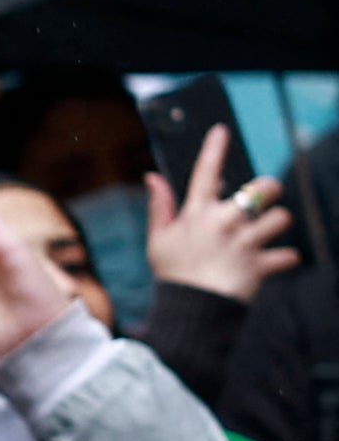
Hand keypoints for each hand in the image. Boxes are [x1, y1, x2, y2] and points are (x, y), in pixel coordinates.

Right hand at [146, 126, 297, 304]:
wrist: (191, 309)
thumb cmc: (173, 272)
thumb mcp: (158, 238)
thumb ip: (160, 206)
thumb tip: (152, 177)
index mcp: (197, 212)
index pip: (205, 171)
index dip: (214, 148)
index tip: (222, 131)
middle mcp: (225, 221)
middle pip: (263, 189)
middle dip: (269, 189)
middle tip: (265, 198)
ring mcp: (245, 242)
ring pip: (281, 219)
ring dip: (277, 224)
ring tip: (267, 232)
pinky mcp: (261, 264)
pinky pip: (288, 256)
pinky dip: (284, 259)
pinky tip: (274, 262)